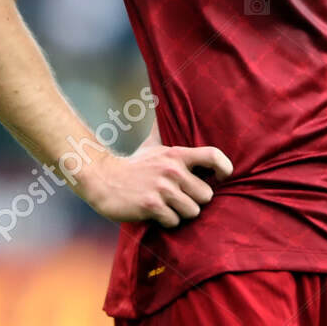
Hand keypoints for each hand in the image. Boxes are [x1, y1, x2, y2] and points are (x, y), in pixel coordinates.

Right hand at [75, 145, 233, 227]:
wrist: (102, 180)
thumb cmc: (132, 166)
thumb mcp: (151, 146)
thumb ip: (164, 132)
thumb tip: (164, 103)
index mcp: (176, 155)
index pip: (213, 156)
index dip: (225, 168)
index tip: (222, 177)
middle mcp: (172, 169)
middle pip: (207, 195)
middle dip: (195, 201)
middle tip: (180, 199)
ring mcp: (162, 188)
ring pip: (192, 211)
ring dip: (181, 214)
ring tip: (167, 206)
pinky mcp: (151, 205)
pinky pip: (174, 221)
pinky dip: (166, 221)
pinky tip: (155, 213)